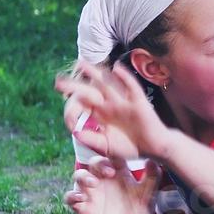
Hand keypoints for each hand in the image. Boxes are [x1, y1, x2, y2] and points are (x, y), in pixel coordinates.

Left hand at [57, 61, 171, 161]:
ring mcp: (124, 102)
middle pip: (90, 91)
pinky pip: (132, 88)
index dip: (72, 106)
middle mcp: (111, 106)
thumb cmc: (132, 148)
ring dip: (95, 74)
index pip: (83, 105)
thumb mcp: (107, 147)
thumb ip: (91, 139)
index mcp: (102, 115)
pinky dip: (126, 77)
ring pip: (108, 85)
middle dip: (74, 86)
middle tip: (58, 82)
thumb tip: (75, 132)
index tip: (65, 115)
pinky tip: (117, 68)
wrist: (155, 149)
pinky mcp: (139, 103)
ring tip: (81, 64)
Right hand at [64, 155, 161, 213]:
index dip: (114, 154)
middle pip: (94, 162)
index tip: (121, 161)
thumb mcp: (149, 193)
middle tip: (109, 172)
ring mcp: (92, 192)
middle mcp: (103, 179)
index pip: (112, 156)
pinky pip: (70, 197)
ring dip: (83, 177)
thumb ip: (152, 177)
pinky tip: (80, 197)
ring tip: (93, 183)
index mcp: (119, 173)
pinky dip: (71, 195)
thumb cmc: (141, 210)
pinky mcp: (83, 206)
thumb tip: (152, 161)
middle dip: (99, 164)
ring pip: (79, 176)